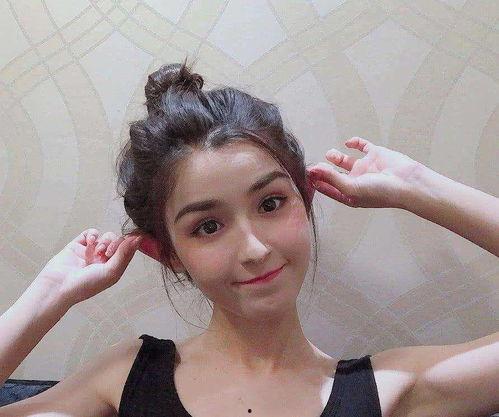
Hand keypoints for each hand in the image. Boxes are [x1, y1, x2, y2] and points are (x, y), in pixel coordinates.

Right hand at [35, 229, 143, 305]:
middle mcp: (104, 260)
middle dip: (115, 244)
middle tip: (107, 253)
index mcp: (114, 268)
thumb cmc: (86, 284)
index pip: (127, 251)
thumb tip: (138, 238)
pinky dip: (93, 234)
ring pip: (106, 236)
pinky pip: (91, 233)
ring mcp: (91, 252)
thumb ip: (125, 254)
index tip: (131, 240)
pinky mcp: (79, 245)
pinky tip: (91, 241)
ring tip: (97, 251)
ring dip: (104, 241)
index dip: (129, 245)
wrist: (58, 286)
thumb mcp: (111, 272)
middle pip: (118, 242)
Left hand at [307, 137, 423, 208]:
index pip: (329, 188)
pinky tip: (348, 143)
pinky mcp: (375, 155)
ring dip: (335, 156)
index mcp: (351, 194)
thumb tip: (315, 170)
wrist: (407, 182)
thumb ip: (332, 178)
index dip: (317, 182)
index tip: (305, 175)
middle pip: (334, 175)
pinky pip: (361, 146)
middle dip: (323, 170)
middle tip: (313, 165)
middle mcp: (357, 181)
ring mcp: (365, 167)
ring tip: (330, 154)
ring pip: (344, 160)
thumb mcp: (351, 188)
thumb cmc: (381, 192)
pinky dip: (354, 142)